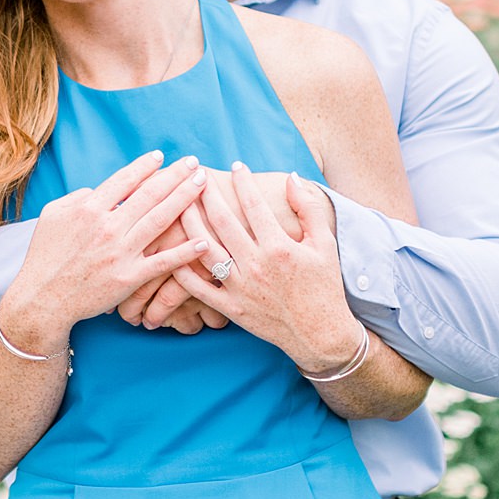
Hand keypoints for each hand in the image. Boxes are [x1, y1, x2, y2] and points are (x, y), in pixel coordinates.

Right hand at [0, 150, 211, 352]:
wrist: (44, 298)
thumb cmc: (45, 256)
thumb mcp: (52, 215)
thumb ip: (77, 197)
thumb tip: (98, 190)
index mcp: (89, 209)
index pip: (125, 179)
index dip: (146, 166)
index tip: (162, 156)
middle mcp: (108, 227)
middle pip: (150, 194)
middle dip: (175, 175)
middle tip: (195, 162)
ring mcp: (120, 253)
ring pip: (160, 220)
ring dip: (185, 198)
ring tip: (203, 183)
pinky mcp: (128, 278)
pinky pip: (162, 263)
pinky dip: (184, 252)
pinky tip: (203, 240)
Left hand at [170, 165, 365, 370]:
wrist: (320, 333)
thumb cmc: (324, 286)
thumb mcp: (324, 244)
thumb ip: (308, 209)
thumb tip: (289, 177)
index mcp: (280, 248)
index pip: (254, 205)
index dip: (243, 182)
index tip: (235, 165)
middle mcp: (257, 266)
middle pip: (222, 222)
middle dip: (208, 194)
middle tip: (198, 176)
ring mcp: (240, 288)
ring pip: (204, 249)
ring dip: (189, 223)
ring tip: (179, 203)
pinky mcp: (231, 308)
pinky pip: (198, 287)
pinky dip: (183, 268)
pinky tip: (174, 248)